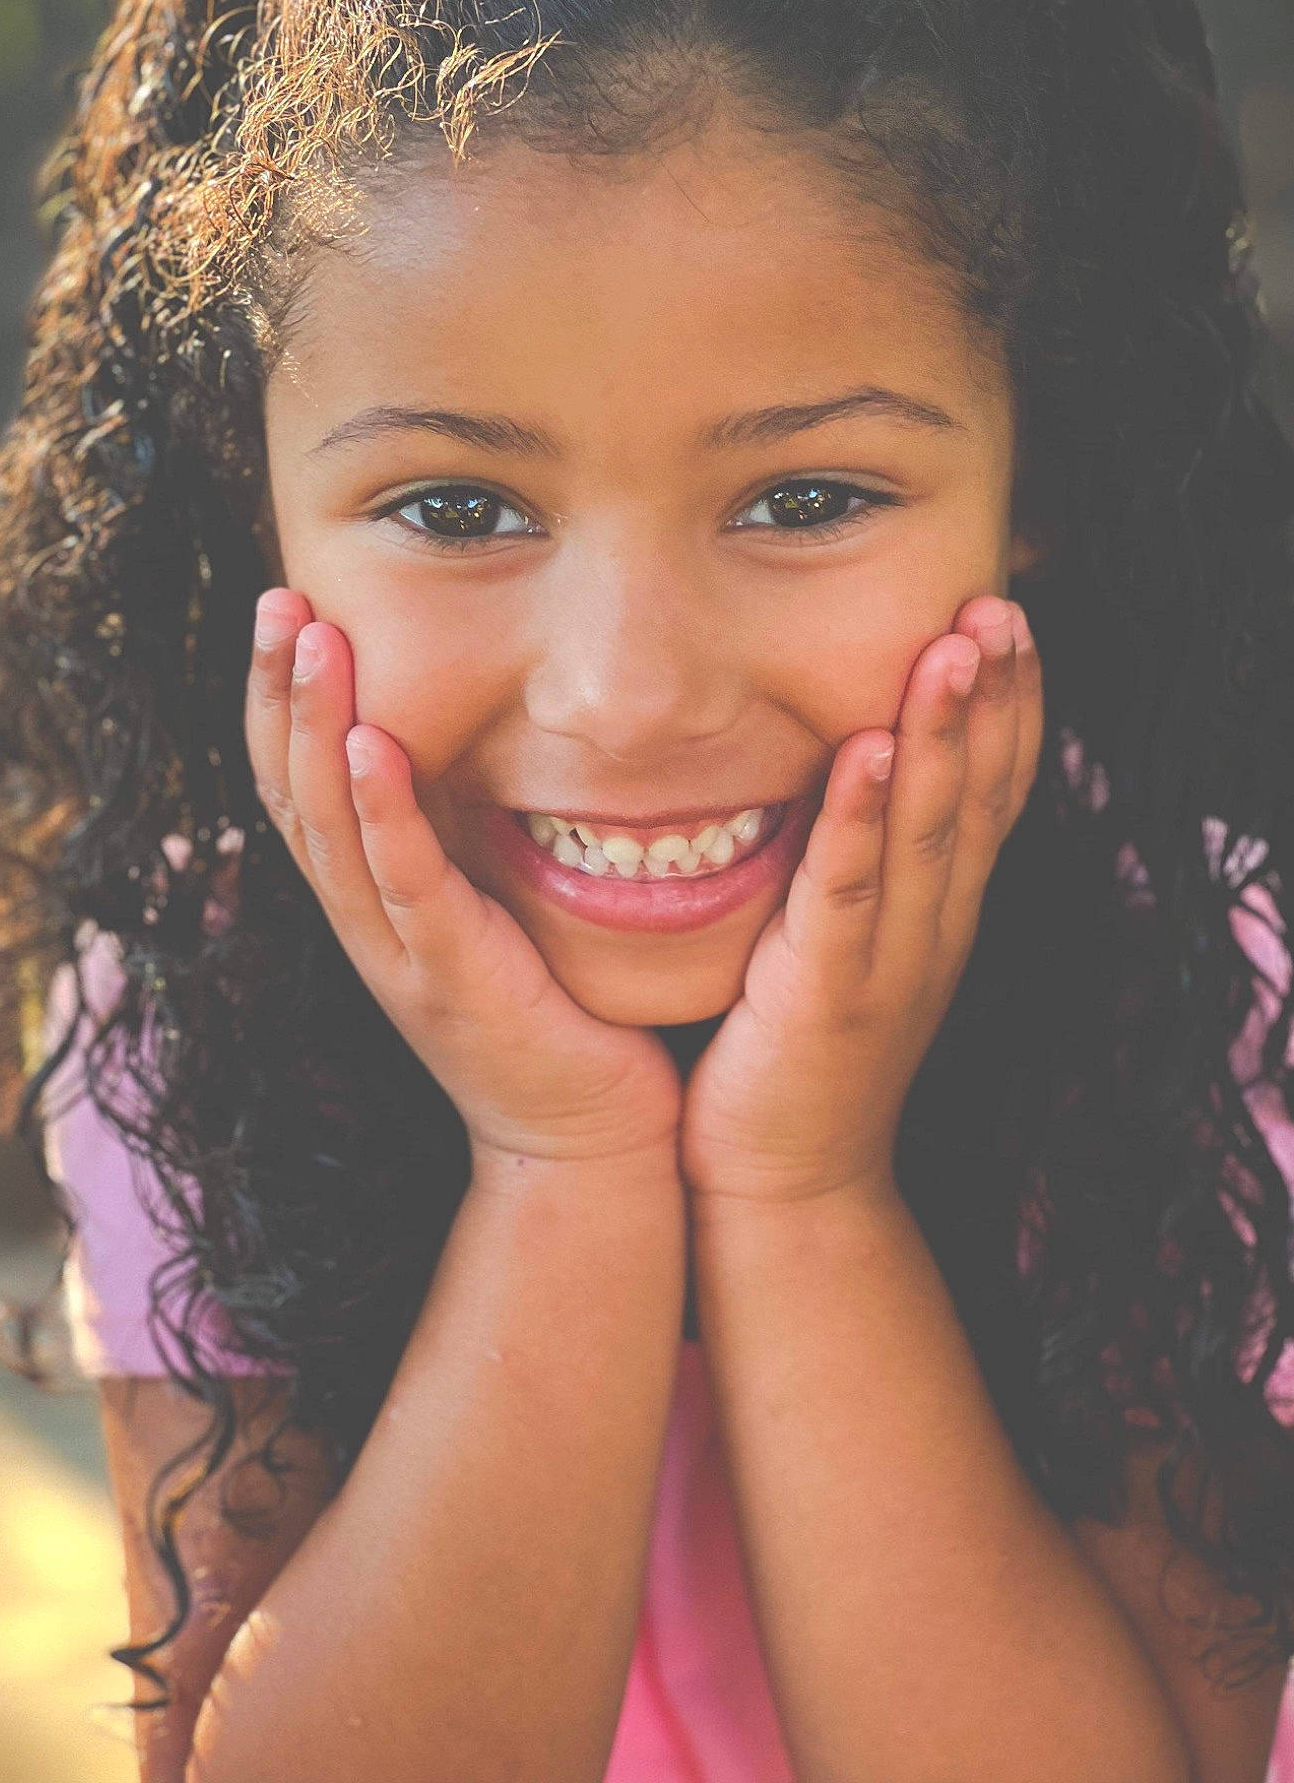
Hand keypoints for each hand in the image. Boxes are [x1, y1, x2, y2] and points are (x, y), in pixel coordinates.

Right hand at [244, 589, 682, 1168]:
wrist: (587, 1145)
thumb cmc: (553, 1019)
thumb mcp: (490, 914)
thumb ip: (464, 845)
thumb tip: (460, 750)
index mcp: (373, 903)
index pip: (300, 786)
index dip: (277, 700)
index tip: (284, 609)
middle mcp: (367, 925)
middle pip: (291, 794)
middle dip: (276, 692)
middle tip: (276, 597)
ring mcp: (401, 956)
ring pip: (329, 829)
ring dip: (312, 728)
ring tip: (308, 638)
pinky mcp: (452, 982)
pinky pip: (403, 886)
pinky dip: (379, 814)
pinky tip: (367, 746)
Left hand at [679, 595, 1043, 1205]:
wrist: (786, 1191)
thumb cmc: (798, 1057)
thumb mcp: (847, 947)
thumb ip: (857, 869)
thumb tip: (842, 767)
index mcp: (938, 916)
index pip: (991, 792)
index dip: (1009, 705)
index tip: (1008, 616)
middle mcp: (932, 932)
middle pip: (977, 796)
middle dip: (993, 696)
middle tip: (1001, 603)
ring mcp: (887, 966)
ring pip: (928, 832)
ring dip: (943, 736)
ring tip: (954, 647)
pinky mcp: (825, 996)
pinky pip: (847, 894)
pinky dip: (861, 821)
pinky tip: (867, 753)